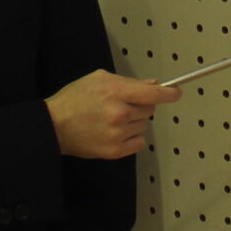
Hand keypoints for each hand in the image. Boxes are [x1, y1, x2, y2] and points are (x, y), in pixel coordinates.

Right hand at [46, 70, 180, 159]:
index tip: (176, 93)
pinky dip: (132, 138)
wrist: (54, 126)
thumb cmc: (74, 99)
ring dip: (134, 122)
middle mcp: (119, 113)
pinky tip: (116, 133)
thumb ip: (128, 82)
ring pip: (144, 126)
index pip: (153, 94)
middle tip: (122, 106)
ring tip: (113, 120)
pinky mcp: (114, 151)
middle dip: (141, 106)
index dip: (168, 94)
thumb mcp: (99, 79)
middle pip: (150, 110)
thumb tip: (153, 84)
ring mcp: (117, 133)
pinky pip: (139, 143)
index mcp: (115, 91)